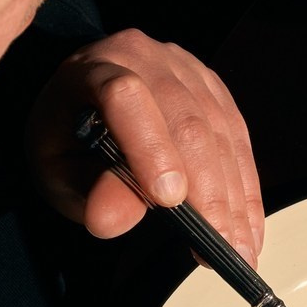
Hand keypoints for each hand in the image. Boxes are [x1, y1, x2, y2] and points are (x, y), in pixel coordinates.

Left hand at [27, 30, 264, 263]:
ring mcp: (187, 70)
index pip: (125, 98)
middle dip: (209, 191)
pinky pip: (238, 138)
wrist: (84, 98)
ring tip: (240, 248)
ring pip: (221, 134)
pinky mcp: (214, 89)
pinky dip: (246, 186)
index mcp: (95, 69)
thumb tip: (112, 221)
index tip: (169, 200)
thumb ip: (87, 191)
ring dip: (235, 197)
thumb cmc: (69, 137)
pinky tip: (248, 223)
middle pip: (188, 123)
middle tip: (219, 246)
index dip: (150, 147)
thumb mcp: (58, 170)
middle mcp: (148, 59)